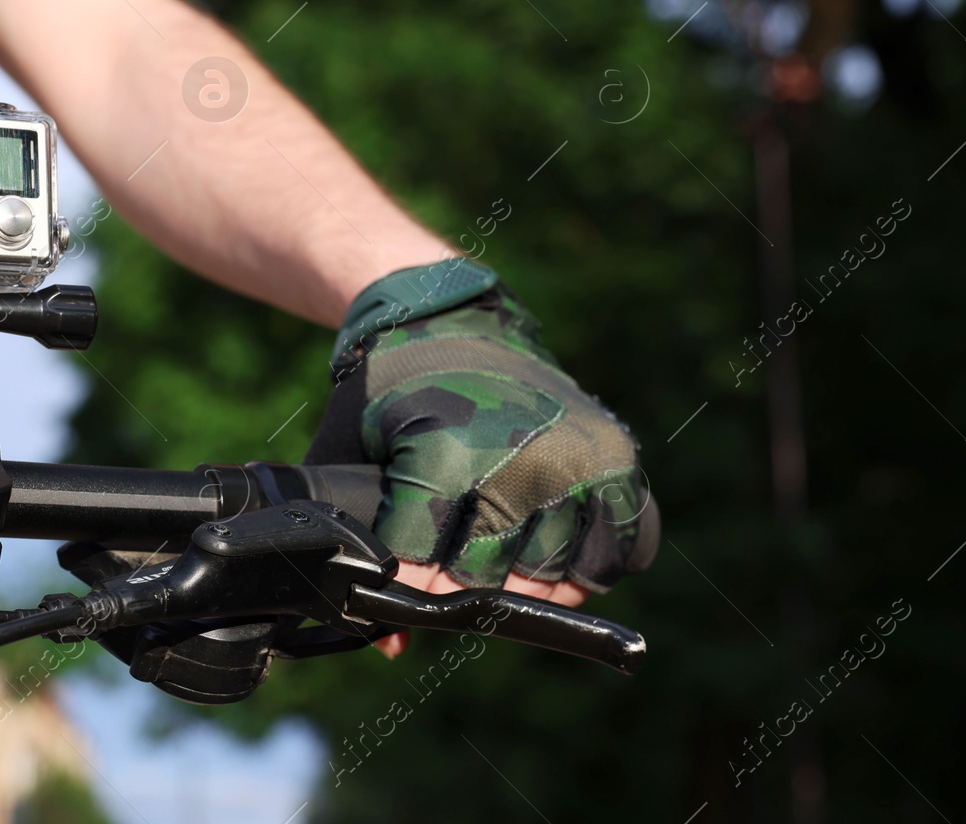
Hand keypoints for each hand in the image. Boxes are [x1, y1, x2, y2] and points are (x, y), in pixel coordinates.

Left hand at [305, 267, 658, 659]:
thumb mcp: (346, 455)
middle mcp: (521, 459)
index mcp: (445, 453)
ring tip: (497, 550)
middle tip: (447, 559)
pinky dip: (590, 561)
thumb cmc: (389, 392)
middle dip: (460, 584)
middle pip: (489, 579)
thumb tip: (387, 645)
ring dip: (524, 578)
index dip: (407, 584)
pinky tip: (553, 544)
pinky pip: (619, 547)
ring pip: (555, 574)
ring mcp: (577, 458)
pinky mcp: (617, 457)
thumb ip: (352, 542)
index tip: (400, 574)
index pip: (425, 571)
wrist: (452, 321)